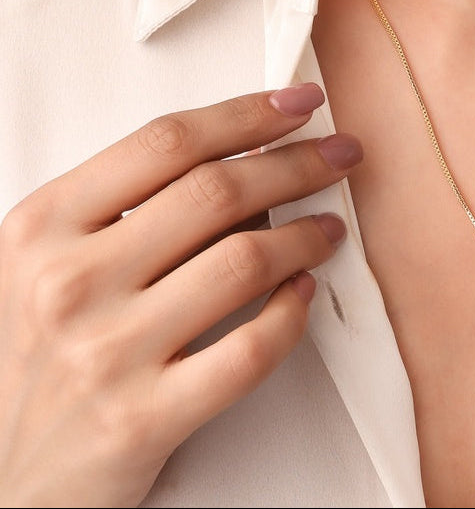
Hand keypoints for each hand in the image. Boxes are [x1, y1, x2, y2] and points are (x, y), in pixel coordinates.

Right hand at [0, 84, 360, 508]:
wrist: (1, 477)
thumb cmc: (38, 353)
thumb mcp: (48, 261)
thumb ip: (125, 206)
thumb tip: (246, 156)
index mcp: (44, 226)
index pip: (167, 142)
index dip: (247, 114)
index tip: (299, 104)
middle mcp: (69, 283)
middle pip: (216, 191)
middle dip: (297, 163)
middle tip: (340, 153)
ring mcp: (106, 352)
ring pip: (245, 261)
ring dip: (307, 233)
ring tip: (329, 226)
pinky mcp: (143, 419)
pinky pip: (250, 348)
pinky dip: (293, 312)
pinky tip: (304, 291)